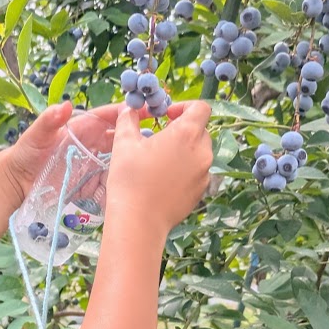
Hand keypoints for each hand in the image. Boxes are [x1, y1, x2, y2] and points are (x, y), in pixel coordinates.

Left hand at [0, 100, 157, 205]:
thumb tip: (63, 106)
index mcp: (83, 128)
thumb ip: (49, 121)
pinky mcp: (89, 184)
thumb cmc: (26, 153)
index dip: (130, 112)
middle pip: (121, 138)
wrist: (17, 182)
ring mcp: (92, 165)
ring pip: (119, 161)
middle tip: (156, 142)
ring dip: (131, 163)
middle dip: (138, 138)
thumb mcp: (35, 135)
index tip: (149, 110)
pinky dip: (119, 186)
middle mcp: (91, 145)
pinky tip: (130, 189)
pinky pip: (109, 184)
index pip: (110, 117)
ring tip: (147, 167)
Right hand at [105, 100, 212, 234]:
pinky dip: (184, 171)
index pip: (200, 107)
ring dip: (184, 152)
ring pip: (199, 153)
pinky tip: (163, 182)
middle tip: (159, 140)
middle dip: (183, 130)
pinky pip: (196, 173)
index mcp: (186, 134)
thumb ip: (128, 120)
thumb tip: (129, 110)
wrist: (138, 222)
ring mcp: (204, 174)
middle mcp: (202, 152)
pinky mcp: (200, 192)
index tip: (167, 116)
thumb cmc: (130, 180)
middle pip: (200, 130)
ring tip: (160, 163)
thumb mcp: (124, 144)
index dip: (184, 106)